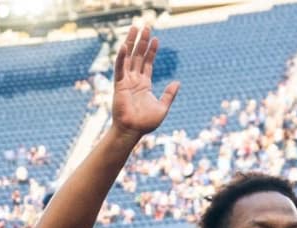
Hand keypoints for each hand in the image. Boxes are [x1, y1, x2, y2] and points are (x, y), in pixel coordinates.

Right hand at [111, 25, 179, 139]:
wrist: (132, 131)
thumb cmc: (146, 123)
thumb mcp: (162, 107)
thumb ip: (169, 94)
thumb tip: (177, 82)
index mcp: (144, 84)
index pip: (148, 63)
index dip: (152, 51)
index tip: (156, 39)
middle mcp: (134, 80)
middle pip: (138, 56)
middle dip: (142, 42)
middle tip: (145, 27)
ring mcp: (126, 81)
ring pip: (129, 58)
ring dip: (132, 43)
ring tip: (136, 28)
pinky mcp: (119, 85)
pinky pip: (119, 68)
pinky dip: (121, 57)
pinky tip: (124, 46)